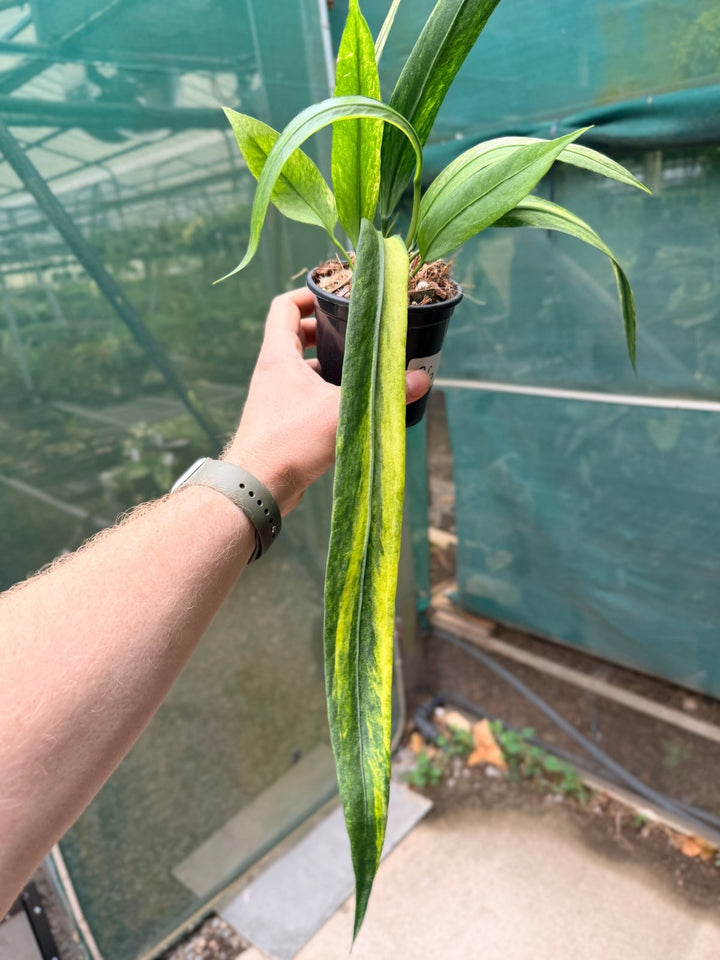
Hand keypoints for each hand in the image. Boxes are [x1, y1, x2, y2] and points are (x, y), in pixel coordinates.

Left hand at [224, 288, 429, 513]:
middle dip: (324, 331)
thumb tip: (421, 380)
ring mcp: (273, 398)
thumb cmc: (291, 441)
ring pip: (300, 369)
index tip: (334, 297)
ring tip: (358, 368)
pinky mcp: (280, 423)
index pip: (284, 307)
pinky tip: (348, 406)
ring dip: (326, 365)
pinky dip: (322, 393)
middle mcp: (272, 372)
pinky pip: (302, 396)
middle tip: (354, 333)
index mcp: (278, 356)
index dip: (308, 295)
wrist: (258, 486)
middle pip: (293, 335)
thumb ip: (383, 393)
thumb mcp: (342, 411)